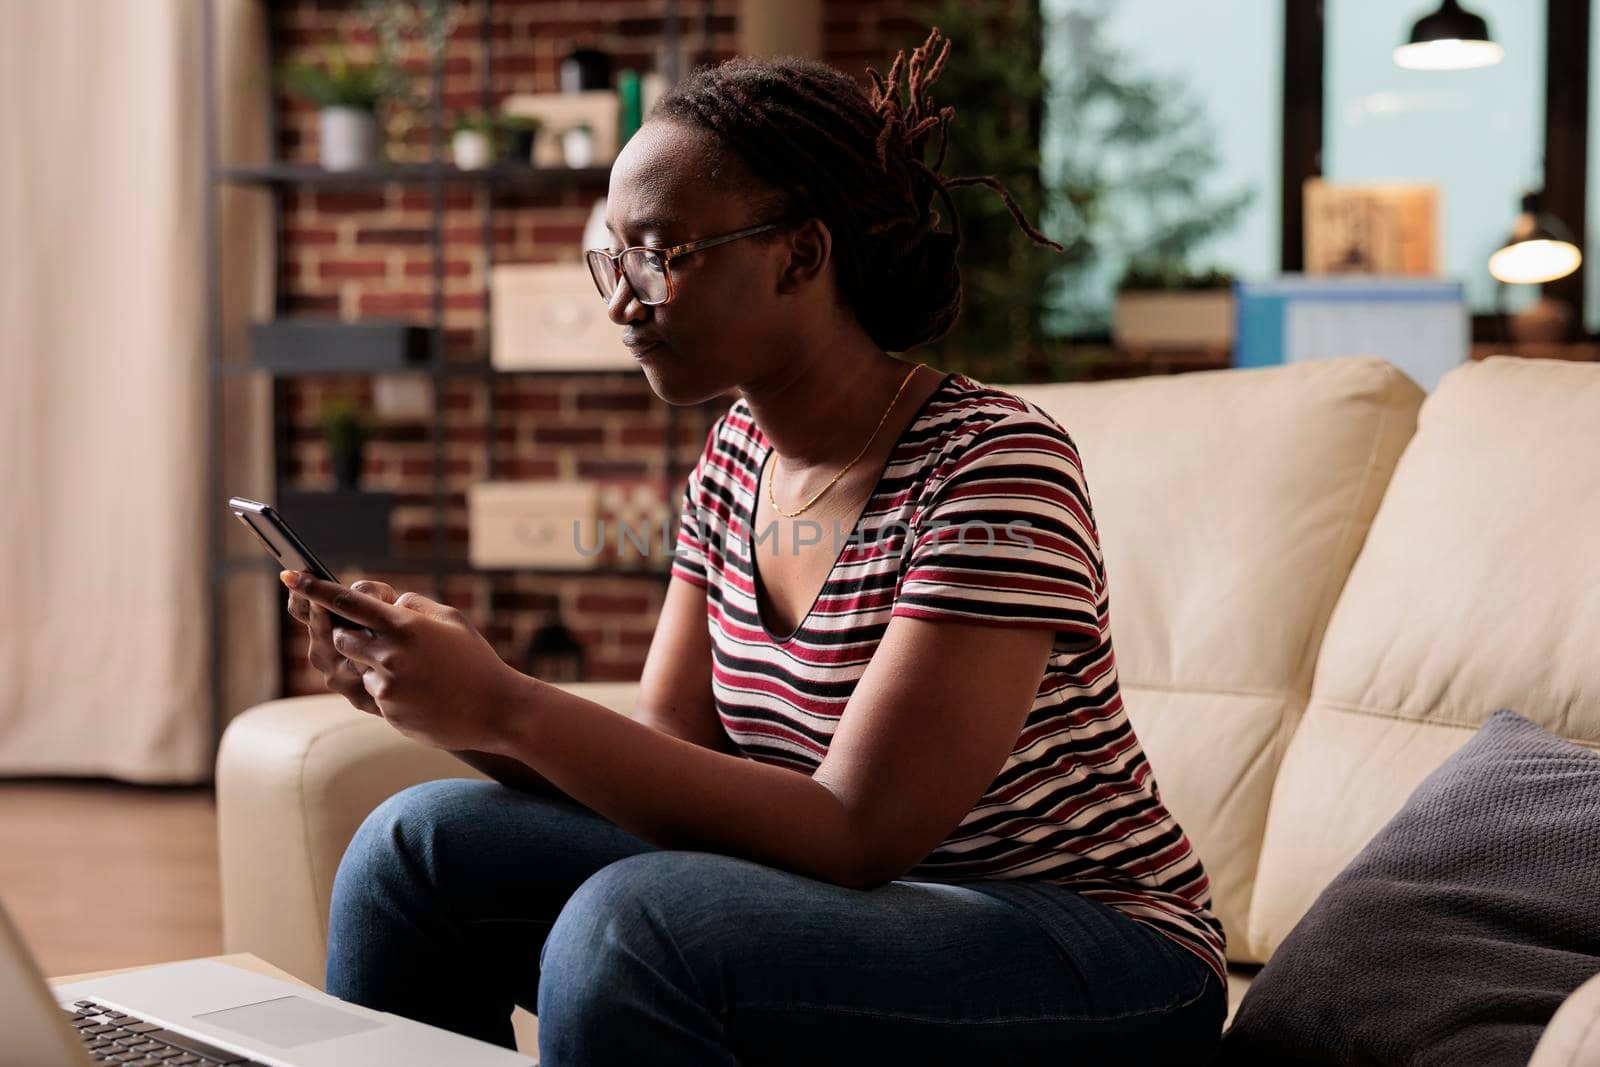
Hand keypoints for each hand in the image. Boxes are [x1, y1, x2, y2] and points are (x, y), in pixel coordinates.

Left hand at [282, 570, 524, 752]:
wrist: (496, 709)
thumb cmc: (476, 660)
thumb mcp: (451, 620)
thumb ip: (412, 606)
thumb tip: (385, 603)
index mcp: (405, 625)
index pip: (348, 601)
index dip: (315, 588)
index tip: (291, 576)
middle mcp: (390, 654)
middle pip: (341, 636)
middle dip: (352, 635)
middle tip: (379, 640)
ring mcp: (386, 684)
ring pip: (356, 667)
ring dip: (373, 665)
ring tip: (413, 672)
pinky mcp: (387, 710)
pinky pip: (372, 693)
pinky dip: (389, 690)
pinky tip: (421, 693)